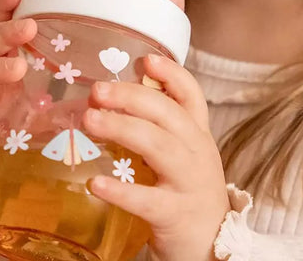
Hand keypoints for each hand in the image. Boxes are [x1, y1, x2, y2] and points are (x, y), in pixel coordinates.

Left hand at [83, 54, 229, 260]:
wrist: (212, 243)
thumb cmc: (186, 187)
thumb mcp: (182, 149)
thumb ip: (157, 123)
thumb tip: (113, 94)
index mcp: (196, 131)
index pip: (190, 94)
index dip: (170, 74)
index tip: (145, 60)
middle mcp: (196, 150)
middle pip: (168, 114)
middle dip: (132, 97)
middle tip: (97, 90)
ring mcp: (188, 181)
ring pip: (159, 147)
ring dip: (123, 129)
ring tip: (90, 120)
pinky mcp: (175, 214)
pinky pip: (147, 200)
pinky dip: (121, 191)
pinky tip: (95, 183)